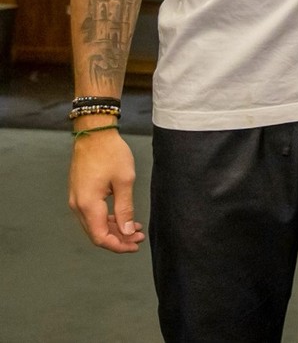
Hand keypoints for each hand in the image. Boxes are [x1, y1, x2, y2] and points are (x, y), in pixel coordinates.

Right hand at [68, 128, 144, 252]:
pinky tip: (123, 218)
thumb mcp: (124, 181)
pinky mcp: (79, 193)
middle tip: (139, 238)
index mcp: (88, 204)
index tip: (135, 245)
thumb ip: (125, 208)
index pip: (100, 237)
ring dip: (114, 229)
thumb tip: (128, 231)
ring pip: (94, 225)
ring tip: (135, 229)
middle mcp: (77, 205)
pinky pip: (92, 214)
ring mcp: (76, 199)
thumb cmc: (110, 153)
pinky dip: (107, 219)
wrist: (94, 134)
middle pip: (96, 233)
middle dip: (118, 239)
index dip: (118, 245)